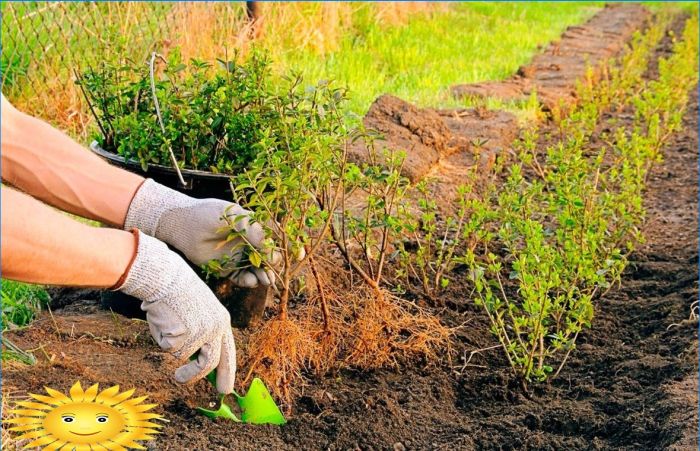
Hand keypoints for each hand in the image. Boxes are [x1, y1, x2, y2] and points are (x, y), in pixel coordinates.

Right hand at [117, 231, 235, 392]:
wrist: (166, 276)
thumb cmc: (178, 292)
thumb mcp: (199, 312)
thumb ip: (201, 335)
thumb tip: (196, 362)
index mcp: (222, 321)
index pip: (229, 352)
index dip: (227, 371)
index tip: (225, 388)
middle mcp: (215, 329)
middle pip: (210, 363)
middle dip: (197, 377)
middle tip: (182, 381)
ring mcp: (200, 333)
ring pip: (184, 357)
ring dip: (173, 350)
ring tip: (167, 332)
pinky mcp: (183, 336)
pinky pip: (169, 348)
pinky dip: (162, 338)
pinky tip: (163, 320)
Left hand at [124, 179, 278, 287]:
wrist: (182, 225)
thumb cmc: (209, 215)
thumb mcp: (236, 218)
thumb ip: (255, 233)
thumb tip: (273, 251)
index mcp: (254, 226)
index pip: (276, 238)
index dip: (288, 247)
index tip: (297, 255)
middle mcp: (248, 242)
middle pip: (269, 257)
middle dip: (275, 265)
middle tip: (275, 270)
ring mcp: (238, 256)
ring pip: (258, 270)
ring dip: (264, 276)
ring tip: (266, 280)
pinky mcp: (226, 269)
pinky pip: (242, 278)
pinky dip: (249, 281)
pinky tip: (251, 281)